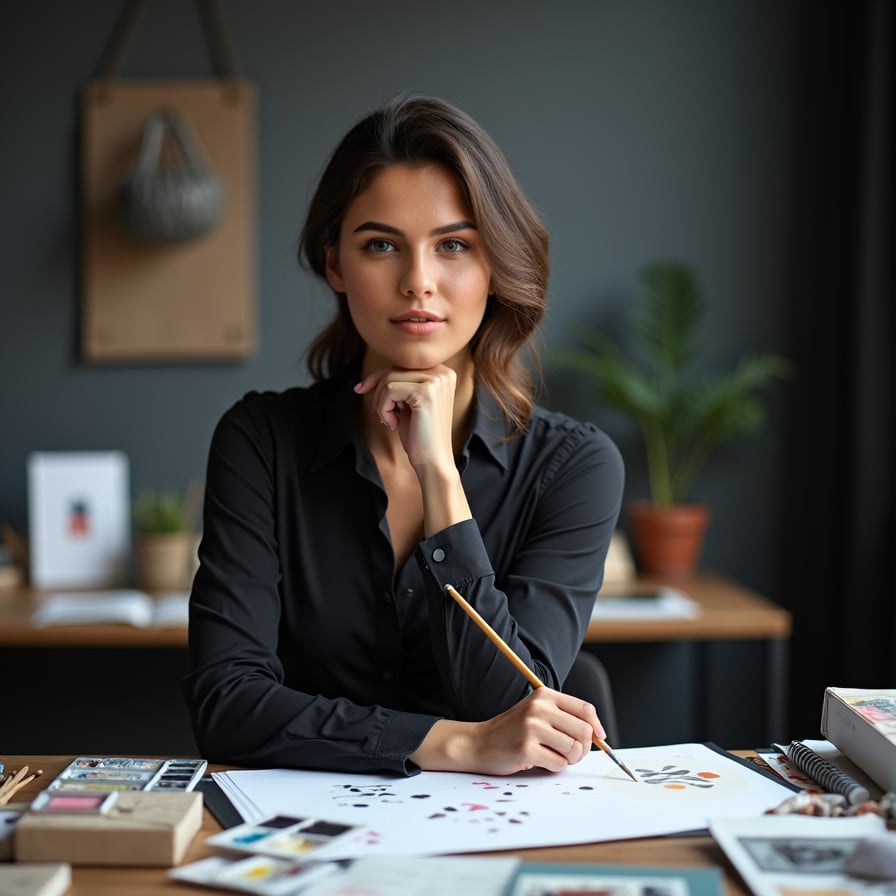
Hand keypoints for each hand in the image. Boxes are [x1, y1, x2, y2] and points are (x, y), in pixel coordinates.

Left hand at [354, 365, 456, 471]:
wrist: (433, 461)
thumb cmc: (420, 435)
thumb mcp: (407, 404)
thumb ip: (398, 385)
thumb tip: (367, 380)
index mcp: (442, 373)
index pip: (402, 365)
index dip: (379, 377)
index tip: (361, 389)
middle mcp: (442, 373)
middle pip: (394, 369)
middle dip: (378, 392)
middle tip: (383, 416)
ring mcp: (436, 381)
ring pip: (389, 378)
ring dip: (381, 402)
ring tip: (390, 421)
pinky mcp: (426, 392)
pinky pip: (389, 389)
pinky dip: (383, 408)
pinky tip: (393, 424)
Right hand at [412, 688, 605, 774]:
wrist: (479, 743)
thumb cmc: (512, 730)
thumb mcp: (536, 713)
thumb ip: (563, 717)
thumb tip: (598, 734)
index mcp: (544, 696)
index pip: (585, 709)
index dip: (597, 726)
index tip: (600, 738)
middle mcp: (539, 708)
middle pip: (584, 731)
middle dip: (584, 748)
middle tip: (572, 754)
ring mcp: (532, 728)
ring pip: (574, 749)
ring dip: (569, 759)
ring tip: (555, 757)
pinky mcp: (526, 749)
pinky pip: (559, 764)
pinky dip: (555, 767)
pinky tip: (540, 761)